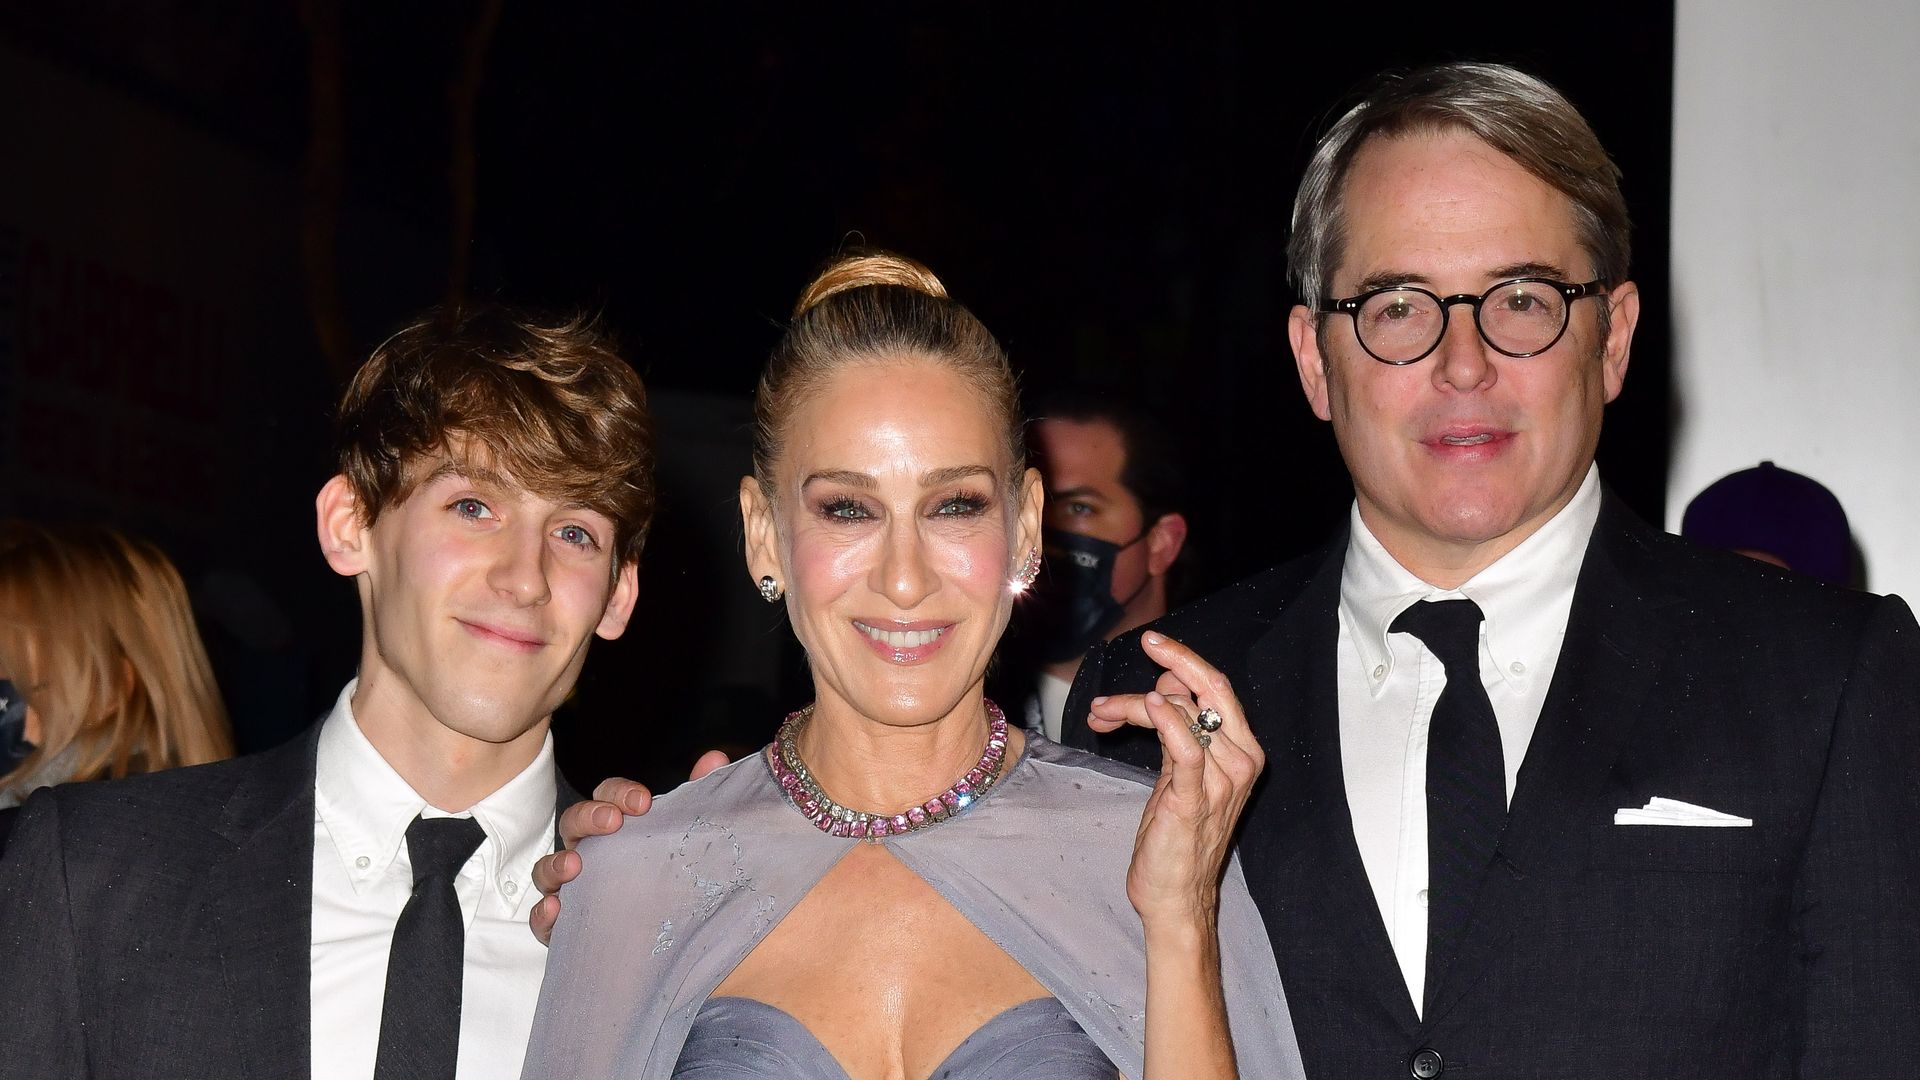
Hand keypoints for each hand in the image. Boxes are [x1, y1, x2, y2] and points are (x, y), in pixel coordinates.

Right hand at [528, 751, 730, 944]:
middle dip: (588, 816)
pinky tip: (556, 909)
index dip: (618, 792)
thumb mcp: (689, 838)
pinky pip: (542, 921)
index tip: (643, 801)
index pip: (607, 796)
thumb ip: (700, 796)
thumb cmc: (671, 878)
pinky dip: (543, 914)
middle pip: (573, 823)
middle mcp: (588, 854)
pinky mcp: (564, 928)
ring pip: (547, 870)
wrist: (670, 938)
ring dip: (555, 863)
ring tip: (574, 865)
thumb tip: (714, 758)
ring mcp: (571, 890)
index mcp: (615, 828)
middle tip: (612, 822)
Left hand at [1088, 631, 1263, 929]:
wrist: (1176, 896)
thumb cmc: (1176, 834)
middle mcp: (1240, 762)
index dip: (1186, 660)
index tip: (1154, 642)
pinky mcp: (1193, 801)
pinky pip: (1186, 750)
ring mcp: (1220, 782)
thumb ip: (1180, 727)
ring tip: (1101, 713)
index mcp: (1242, 751)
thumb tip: (1168, 684)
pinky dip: (1167, 722)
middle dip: (1177, 658)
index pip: (1219, 689)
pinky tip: (1149, 706)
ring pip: (1182, 715)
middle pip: (1213, 690)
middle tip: (1146, 642)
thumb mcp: (1179, 771)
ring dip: (1135, 703)